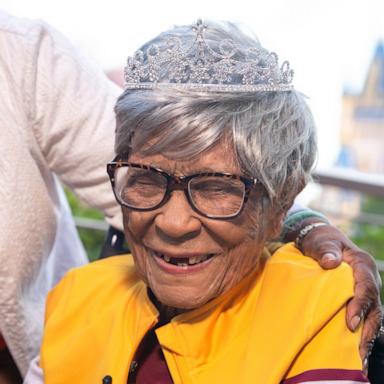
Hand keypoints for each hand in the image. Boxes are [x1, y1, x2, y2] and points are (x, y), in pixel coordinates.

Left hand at [301, 223, 382, 360]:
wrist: (320, 240)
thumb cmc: (320, 241)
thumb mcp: (321, 242)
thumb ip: (325, 251)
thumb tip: (330, 262)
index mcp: (363, 264)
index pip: (366, 287)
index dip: (360, 305)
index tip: (350, 323)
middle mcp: (369, 279)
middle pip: (374, 307)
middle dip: (368, 331)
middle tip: (358, 354)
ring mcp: (365, 289)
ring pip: (373, 317)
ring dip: (367, 338)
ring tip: (359, 362)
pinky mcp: (358, 298)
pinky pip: (365, 317)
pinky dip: (362, 334)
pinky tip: (355, 353)